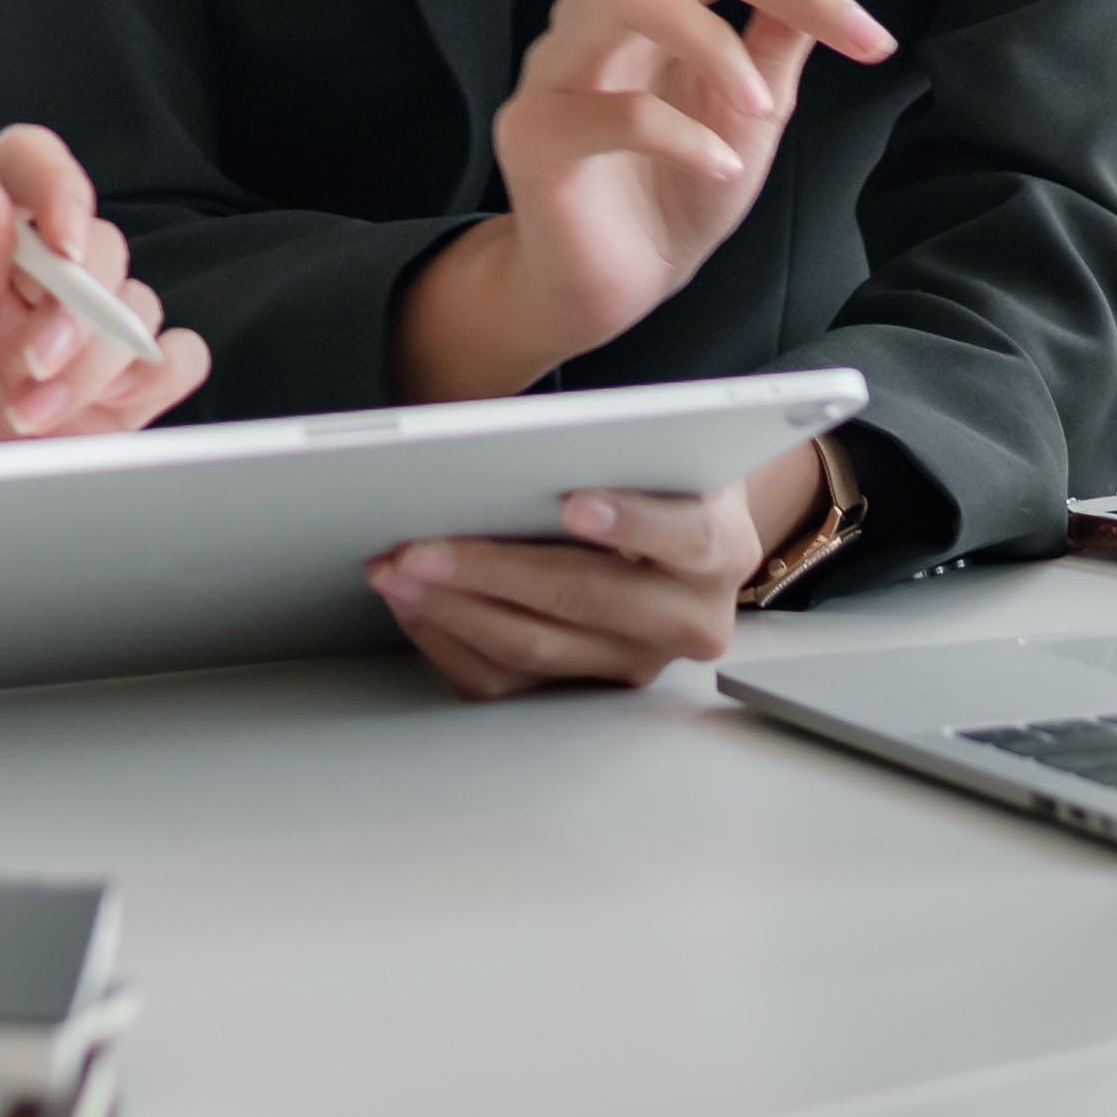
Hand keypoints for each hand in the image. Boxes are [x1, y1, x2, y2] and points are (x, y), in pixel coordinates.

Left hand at [0, 124, 210, 460]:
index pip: (21, 167)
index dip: (55, 184)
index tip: (62, 238)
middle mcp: (21, 280)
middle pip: (96, 241)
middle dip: (75, 308)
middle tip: (29, 367)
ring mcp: (71, 336)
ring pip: (138, 302)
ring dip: (93, 364)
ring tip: (25, 418)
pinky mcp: (112, 395)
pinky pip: (176, 357)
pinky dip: (153, 379)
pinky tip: (91, 415)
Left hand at [366, 444, 815, 699]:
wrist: (679, 533)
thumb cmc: (656, 475)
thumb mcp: (660, 444)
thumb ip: (618, 440)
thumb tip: (541, 426)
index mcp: (719, 550)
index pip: (685, 537)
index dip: (631, 521)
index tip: (574, 503)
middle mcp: (688, 621)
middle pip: (587, 601)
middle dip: (495, 571)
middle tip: (422, 545)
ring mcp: (635, 664)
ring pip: (537, 649)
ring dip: (455, 608)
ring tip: (398, 571)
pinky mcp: (584, 690)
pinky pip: (505, 683)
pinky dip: (450, 641)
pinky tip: (414, 604)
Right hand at [476, 0, 899, 370]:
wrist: (615, 286)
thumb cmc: (682, 188)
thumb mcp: (756, 106)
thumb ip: (782, 33)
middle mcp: (604, 7)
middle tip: (863, 41)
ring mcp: (560, 62)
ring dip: (716, 42)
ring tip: (759, 106)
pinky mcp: (536, 130)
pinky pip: (614, 109)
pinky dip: (685, 138)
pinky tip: (719, 168)